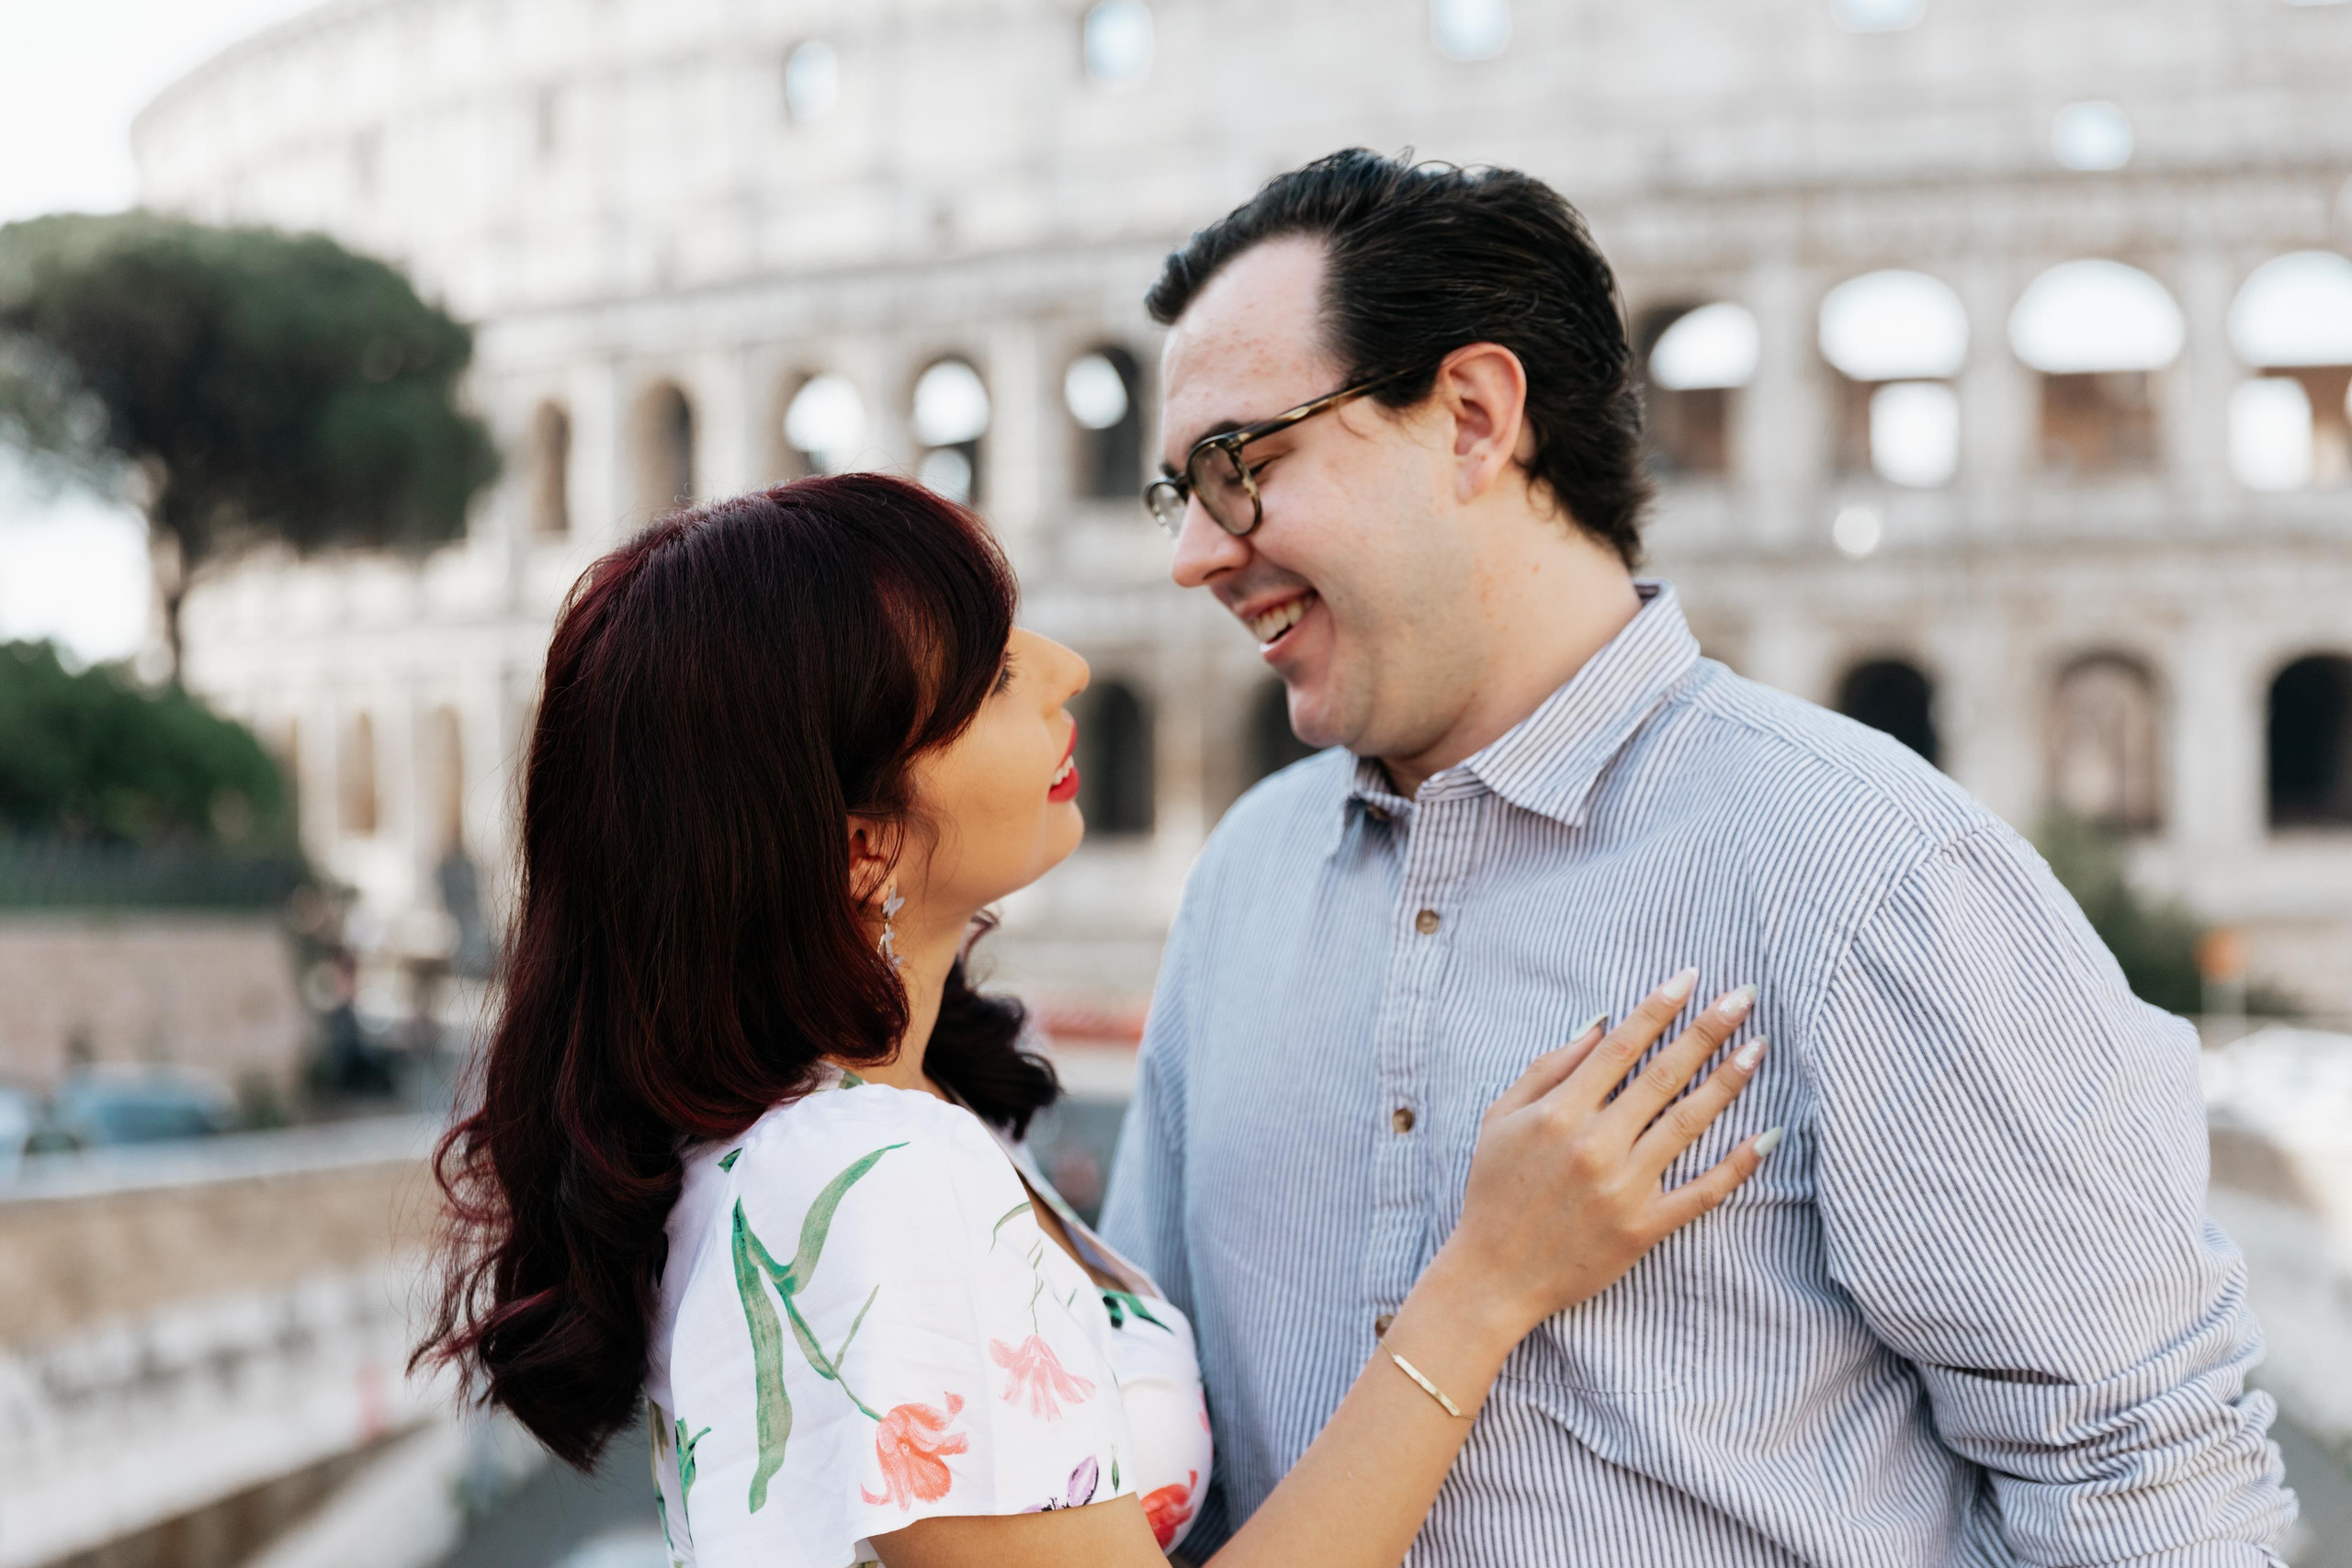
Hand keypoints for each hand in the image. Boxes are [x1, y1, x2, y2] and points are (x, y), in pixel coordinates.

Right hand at [1435, 969, 1773, 1344]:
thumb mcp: (1501, 1118)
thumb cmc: (1493, 1189)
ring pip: (1690, 1123)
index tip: (1692, 978)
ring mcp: (1625, 1187)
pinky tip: (1766, 1136)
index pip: (1622, 1046)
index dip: (1659, 1008)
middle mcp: (1596, 1144)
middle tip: (1745, 996)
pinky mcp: (1644, 1227)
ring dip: (1729, 1081)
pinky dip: (1737, 1165)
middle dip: (1709, 1030)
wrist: (1493, 1276)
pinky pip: (1702, 1192)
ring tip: (1758, 1049)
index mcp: (1560, 1112)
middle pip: (1665, 1074)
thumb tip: (1600, 1024)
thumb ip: (1549, 1067)